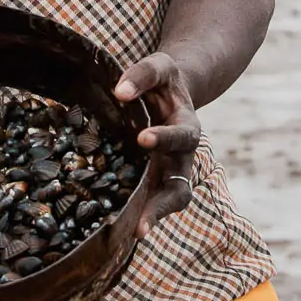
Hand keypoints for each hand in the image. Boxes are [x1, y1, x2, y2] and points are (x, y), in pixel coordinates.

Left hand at [114, 52, 200, 235]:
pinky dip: (135, 214)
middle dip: (162, 205)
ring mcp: (168, 173)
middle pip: (180, 187)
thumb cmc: (162, 82)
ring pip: (168, 203)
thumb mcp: (160, 66)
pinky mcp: (152, 182)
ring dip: (152, 219)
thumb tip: (120, 91)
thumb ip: (143, 74)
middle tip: (142, 222)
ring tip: (133, 235)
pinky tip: (113, 228)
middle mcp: (181, 158)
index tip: (143, 138)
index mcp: (188, 126)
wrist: (169, 93)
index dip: (166, 138)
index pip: (182, 136)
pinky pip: (147, 202)